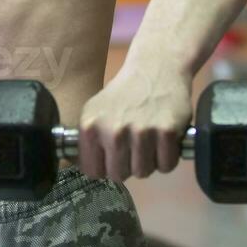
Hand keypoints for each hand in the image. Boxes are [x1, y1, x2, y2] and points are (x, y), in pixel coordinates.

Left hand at [77, 64, 191, 181]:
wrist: (155, 70)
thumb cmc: (122, 94)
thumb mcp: (94, 112)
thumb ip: (87, 140)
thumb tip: (79, 166)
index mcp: (90, 127)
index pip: (93, 171)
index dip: (104, 167)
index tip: (111, 158)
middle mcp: (113, 132)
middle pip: (118, 176)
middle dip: (126, 166)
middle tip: (132, 147)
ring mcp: (141, 132)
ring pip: (143, 173)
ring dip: (148, 162)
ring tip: (148, 141)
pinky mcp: (166, 132)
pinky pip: (166, 166)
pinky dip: (167, 157)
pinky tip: (163, 140)